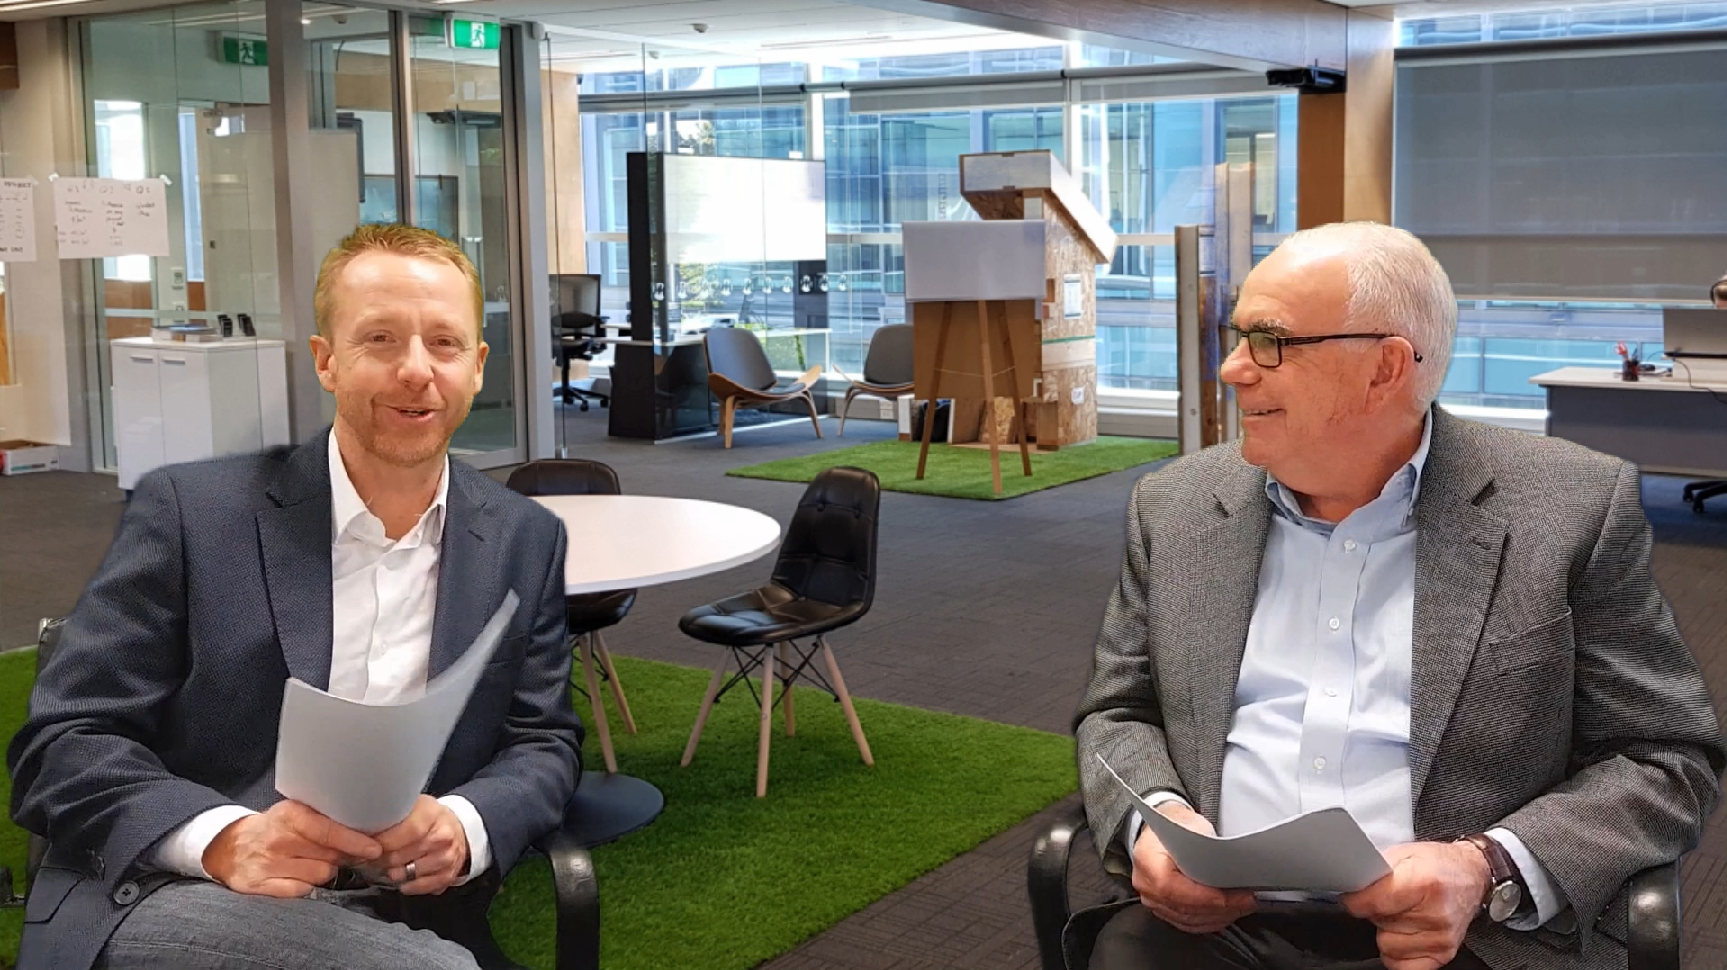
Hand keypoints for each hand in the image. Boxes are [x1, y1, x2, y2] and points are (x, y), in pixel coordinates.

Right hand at [203, 800, 381, 897]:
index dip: (355, 842)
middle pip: (329, 857)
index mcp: (290, 815)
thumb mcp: (297, 813)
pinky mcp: (258, 885)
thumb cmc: (275, 828)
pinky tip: (300, 876)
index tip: (375, 849)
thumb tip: (366, 830)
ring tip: (314, 862)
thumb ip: (325, 819)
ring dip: (325, 871)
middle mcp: (278, 839)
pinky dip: (306, 886)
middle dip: (344, 857)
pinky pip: (300, 891)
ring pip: (319, 875)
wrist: (230, 846)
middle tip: (347, 854)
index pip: (329, 831)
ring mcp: (267, 864)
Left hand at [371, 795, 471, 895]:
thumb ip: (391, 814)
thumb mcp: (412, 805)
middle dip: (382, 860)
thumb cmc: (428, 818)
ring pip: (409, 874)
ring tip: (388, 866)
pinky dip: (408, 885)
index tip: (369, 845)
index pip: (406, 831)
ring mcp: (447, 858)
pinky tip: (403, 878)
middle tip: (373, 857)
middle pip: (401, 856)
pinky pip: (421, 887)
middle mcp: (442, 836)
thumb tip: (361, 829)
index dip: (383, 841)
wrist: (456, 829)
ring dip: (394, 873)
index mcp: (432, 814)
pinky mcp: (448, 875)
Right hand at [1130, 802, 1256, 933]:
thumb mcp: (1192, 824)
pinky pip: (1187, 923)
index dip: (1205, 898)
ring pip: (1188, 920)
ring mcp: (1152, 900)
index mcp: (1148, 861)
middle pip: (1184, 908)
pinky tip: (1226, 913)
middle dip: (1220, 908)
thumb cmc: (1176, 826)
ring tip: (1242, 906)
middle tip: (1248, 900)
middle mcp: (1146, 885)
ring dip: (1218, 916)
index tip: (1234, 897)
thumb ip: (1206, 846)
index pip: (1174, 889)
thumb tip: (1231, 864)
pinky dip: (1209, 921)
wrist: (1161, 830)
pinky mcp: (1162, 909)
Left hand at [1341, 841, 1491, 969]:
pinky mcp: (1443, 954)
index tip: (1354, 896)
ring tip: (1404, 913)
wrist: (1471, 876)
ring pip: (1387, 946)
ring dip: (1388, 931)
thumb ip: (1375, 870)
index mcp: (1424, 883)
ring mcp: (1440, 938)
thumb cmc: (1438, 864)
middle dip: (1377, 911)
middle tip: (1393, 899)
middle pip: (1378, 923)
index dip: (1356, 900)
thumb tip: (1349, 884)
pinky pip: (1401, 965)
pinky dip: (1398, 952)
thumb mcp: (1403, 853)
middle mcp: (1435, 914)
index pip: (1372, 902)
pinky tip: (1407, 933)